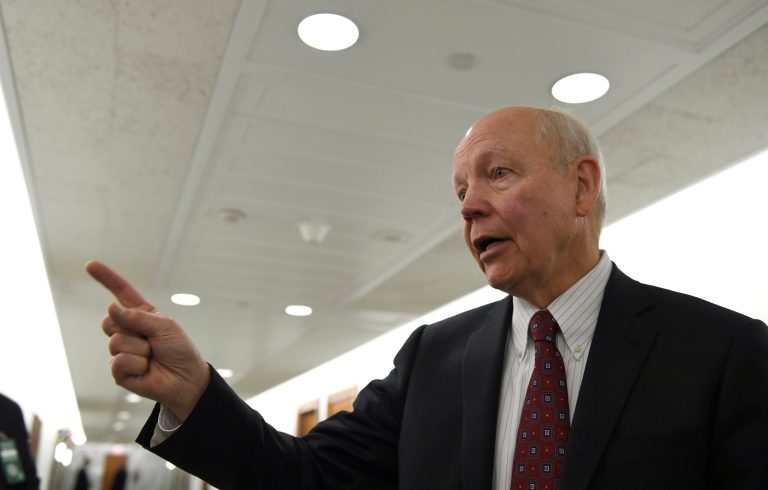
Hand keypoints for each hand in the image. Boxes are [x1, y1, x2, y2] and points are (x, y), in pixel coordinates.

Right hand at [86, 260, 209, 420]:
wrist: (186, 379)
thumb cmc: (179, 349)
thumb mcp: (164, 326)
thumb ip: (138, 316)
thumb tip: (111, 307)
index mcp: (140, 314)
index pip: (121, 293)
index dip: (106, 278)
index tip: (90, 264)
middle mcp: (128, 330)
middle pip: (110, 319)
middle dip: (132, 328)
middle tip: (151, 340)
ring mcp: (121, 350)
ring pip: (116, 341)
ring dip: (140, 349)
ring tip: (152, 356)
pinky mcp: (119, 370)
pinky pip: (118, 361)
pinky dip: (136, 365)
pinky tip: (146, 369)